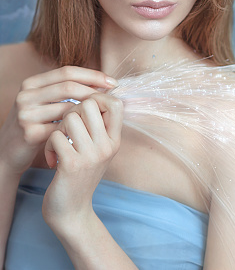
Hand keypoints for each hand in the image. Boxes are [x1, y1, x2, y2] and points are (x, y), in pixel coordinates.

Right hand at [0, 67, 116, 176]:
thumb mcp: (43, 102)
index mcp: (31, 83)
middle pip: (68, 86)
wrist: (7, 153)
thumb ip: (64, 90)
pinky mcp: (30, 134)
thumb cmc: (34, 125)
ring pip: (67, 108)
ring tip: (103, 115)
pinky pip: (62, 128)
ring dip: (88, 112)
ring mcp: (26, 114)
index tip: (111, 81)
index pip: (67, 71)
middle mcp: (26, 95)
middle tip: (111, 96)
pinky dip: (78, 129)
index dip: (92, 74)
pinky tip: (89, 131)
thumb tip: (100, 81)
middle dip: (94, 90)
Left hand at [42, 92, 122, 233]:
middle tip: (68, 128)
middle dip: (72, 110)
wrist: (71, 212)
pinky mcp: (71, 165)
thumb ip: (100, 126)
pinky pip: (56, 136)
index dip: (98, 97)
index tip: (84, 108)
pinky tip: (51, 158)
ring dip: (58, 128)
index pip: (116, 104)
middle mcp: (106, 147)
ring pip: (70, 118)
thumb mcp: (98, 149)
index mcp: (115, 140)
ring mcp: (91, 156)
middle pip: (89, 104)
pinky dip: (48, 145)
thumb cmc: (81, 174)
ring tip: (59, 143)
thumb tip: (96, 93)